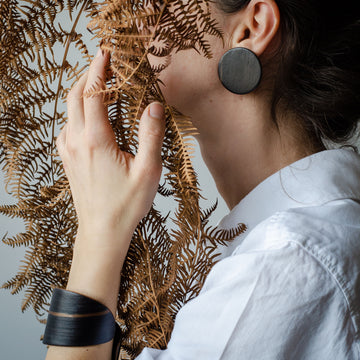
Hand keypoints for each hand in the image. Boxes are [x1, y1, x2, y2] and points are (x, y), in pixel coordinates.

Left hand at [56, 48, 164, 250]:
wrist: (102, 231)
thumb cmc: (126, 204)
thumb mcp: (147, 170)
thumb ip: (151, 135)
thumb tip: (154, 106)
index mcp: (96, 140)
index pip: (92, 93)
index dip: (98, 69)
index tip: (105, 53)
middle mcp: (76, 141)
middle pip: (74, 96)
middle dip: (87, 75)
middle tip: (103, 64)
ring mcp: (68, 150)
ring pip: (68, 111)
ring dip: (80, 93)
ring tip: (99, 86)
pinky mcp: (67, 159)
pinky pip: (67, 127)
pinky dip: (76, 112)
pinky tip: (89, 117)